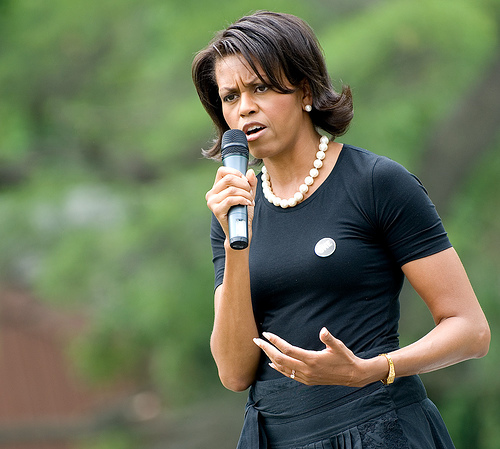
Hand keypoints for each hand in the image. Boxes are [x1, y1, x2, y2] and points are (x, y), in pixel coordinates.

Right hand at [206, 167, 256, 239]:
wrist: (240, 231)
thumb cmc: (242, 212)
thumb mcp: (248, 195)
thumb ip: (250, 183)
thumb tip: (250, 171)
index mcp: (216, 188)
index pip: (222, 171)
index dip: (236, 172)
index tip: (246, 181)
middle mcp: (211, 194)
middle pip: (228, 178)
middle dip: (244, 184)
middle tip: (250, 192)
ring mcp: (212, 202)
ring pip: (231, 190)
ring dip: (245, 194)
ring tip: (250, 200)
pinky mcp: (216, 210)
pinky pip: (230, 200)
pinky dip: (242, 200)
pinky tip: (248, 203)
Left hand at [253, 328, 373, 386]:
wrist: (353, 376)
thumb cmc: (345, 357)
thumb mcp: (338, 346)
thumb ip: (329, 339)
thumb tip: (323, 330)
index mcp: (312, 360)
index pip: (288, 350)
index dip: (275, 341)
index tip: (266, 334)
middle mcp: (307, 370)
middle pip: (280, 359)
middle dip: (266, 349)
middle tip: (256, 340)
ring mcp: (306, 377)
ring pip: (282, 368)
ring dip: (270, 358)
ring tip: (262, 348)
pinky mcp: (308, 381)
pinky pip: (288, 375)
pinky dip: (278, 368)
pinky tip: (272, 364)